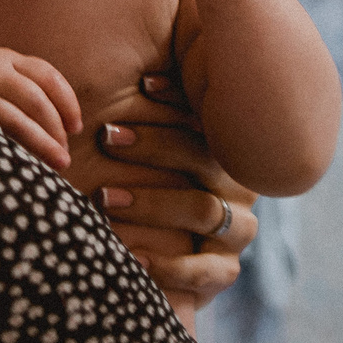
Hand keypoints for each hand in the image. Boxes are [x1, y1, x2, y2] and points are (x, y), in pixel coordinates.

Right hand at [0, 46, 82, 170]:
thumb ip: (21, 86)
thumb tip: (58, 124)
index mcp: (6, 58)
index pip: (48, 75)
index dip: (68, 102)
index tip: (76, 128)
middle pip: (38, 99)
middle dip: (56, 129)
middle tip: (64, 154)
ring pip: (18, 118)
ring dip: (41, 142)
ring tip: (56, 162)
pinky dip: (12, 148)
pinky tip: (21, 162)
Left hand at [91, 75, 255, 313]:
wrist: (152, 263)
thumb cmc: (139, 188)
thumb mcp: (141, 150)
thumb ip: (146, 111)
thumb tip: (135, 71)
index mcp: (222, 151)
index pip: (206, 119)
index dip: (177, 99)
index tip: (141, 85)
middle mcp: (237, 186)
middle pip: (204, 159)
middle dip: (154, 147)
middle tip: (106, 138)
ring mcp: (236, 230)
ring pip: (203, 210)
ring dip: (152, 203)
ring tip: (105, 200)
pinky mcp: (223, 271)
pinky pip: (206, 269)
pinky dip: (169, 264)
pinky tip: (132, 256)